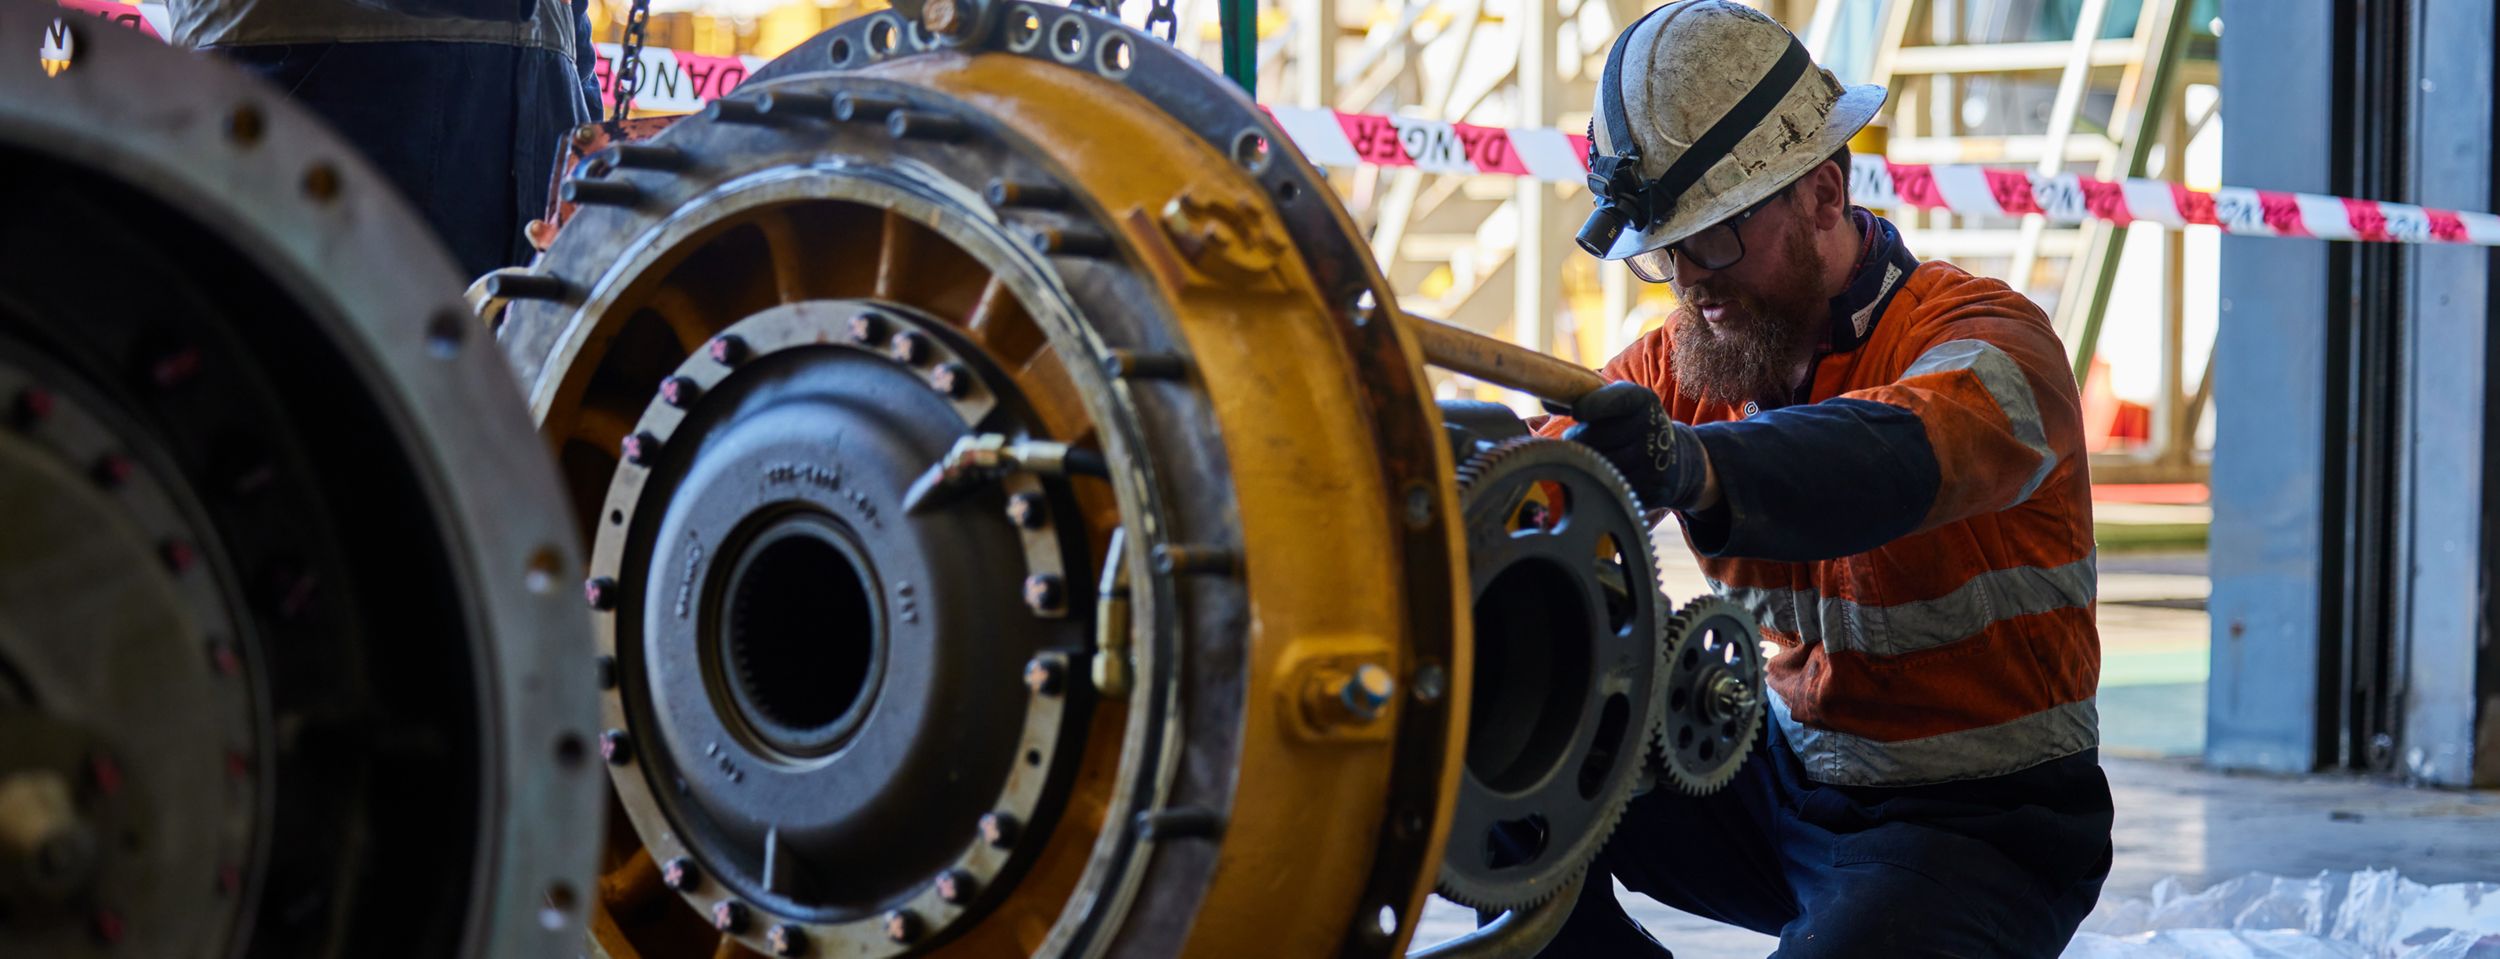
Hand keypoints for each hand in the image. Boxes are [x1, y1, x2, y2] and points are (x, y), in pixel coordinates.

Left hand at [1554, 382, 1710, 510]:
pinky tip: (1615, 475)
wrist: (1678, 460)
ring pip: (1596, 464)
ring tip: (1602, 457)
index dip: (1592, 406)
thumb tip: (1545, 397)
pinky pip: (1608, 486)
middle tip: (1588, 440)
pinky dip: (1604, 483)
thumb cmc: (1634, 426)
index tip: (1577, 412)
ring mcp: (1653, 460)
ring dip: (1588, 463)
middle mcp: (1651, 428)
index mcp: (1642, 400)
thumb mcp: (1619, 405)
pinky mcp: (1650, 489)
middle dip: (1579, 440)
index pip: (1615, 401)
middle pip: (1591, 438)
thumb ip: (1583, 399)